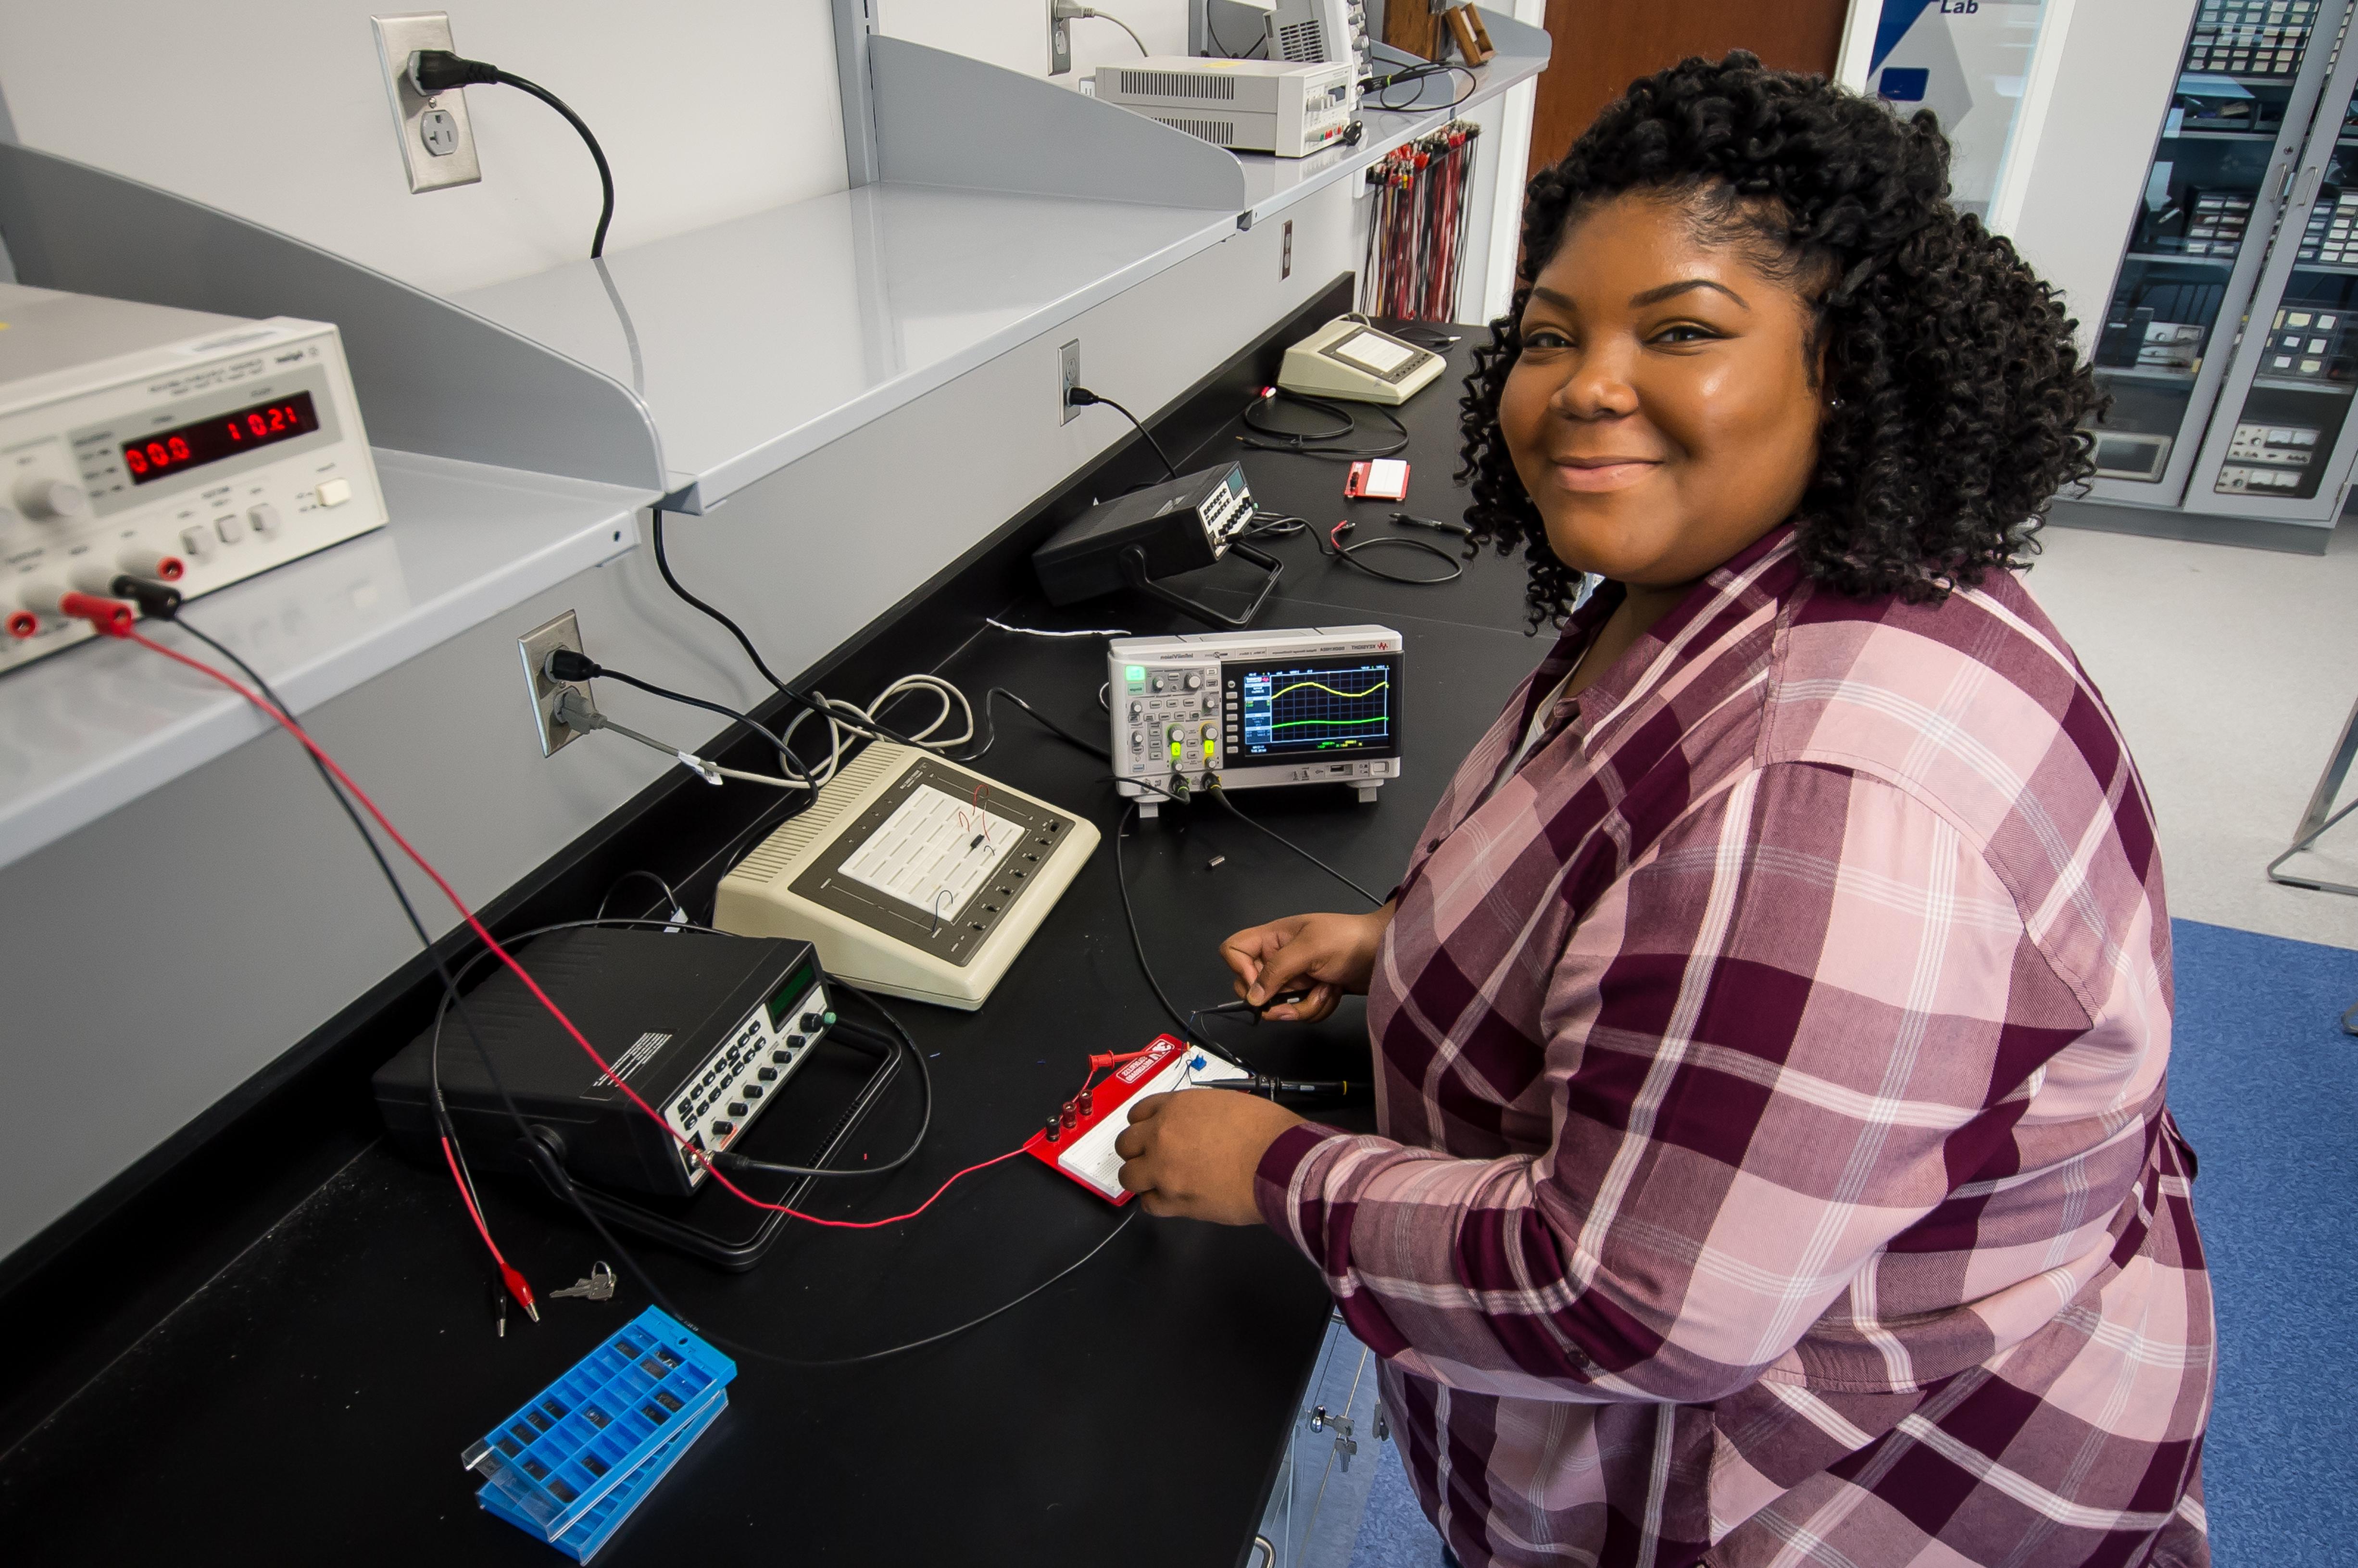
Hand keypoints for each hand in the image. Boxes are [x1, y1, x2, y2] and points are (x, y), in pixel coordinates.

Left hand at [1114, 1089, 1302, 1222]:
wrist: (1279, 1162)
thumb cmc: (1265, 1129)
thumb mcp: (1227, 1103)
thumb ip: (1200, 1114)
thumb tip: (1197, 1127)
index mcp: (1176, 1107)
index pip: (1138, 1112)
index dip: (1144, 1125)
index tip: (1152, 1134)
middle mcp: (1161, 1135)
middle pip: (1125, 1144)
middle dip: (1137, 1151)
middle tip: (1155, 1159)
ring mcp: (1163, 1170)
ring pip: (1129, 1176)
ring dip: (1142, 1177)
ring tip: (1161, 1182)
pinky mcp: (1174, 1201)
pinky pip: (1148, 1204)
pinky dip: (1156, 1201)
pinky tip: (1171, 1199)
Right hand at [1219, 904, 1394, 1022]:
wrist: (1383, 954)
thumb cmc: (1348, 940)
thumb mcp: (1308, 948)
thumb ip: (1276, 971)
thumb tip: (1252, 997)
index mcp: (1272, 938)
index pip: (1233, 950)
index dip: (1239, 970)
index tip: (1259, 985)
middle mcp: (1278, 959)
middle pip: (1252, 988)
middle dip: (1278, 998)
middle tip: (1297, 994)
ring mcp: (1294, 979)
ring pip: (1278, 1007)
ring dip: (1305, 1004)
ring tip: (1327, 987)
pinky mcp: (1309, 994)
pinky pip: (1299, 1013)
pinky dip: (1318, 1007)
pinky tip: (1333, 992)